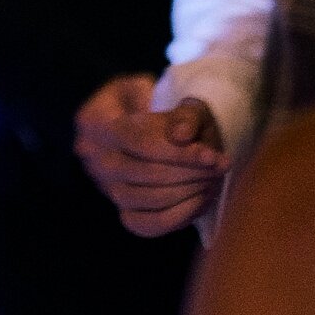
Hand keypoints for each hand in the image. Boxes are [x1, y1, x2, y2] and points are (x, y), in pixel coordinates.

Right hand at [75, 74, 228, 237]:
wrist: (140, 122)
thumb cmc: (155, 99)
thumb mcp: (167, 89)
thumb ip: (179, 111)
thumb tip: (182, 136)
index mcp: (94, 120)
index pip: (138, 142)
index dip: (178, 152)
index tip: (212, 156)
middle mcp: (93, 157)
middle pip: (144, 173)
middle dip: (190, 172)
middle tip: (222, 166)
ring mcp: (106, 187)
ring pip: (147, 200)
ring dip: (188, 192)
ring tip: (214, 179)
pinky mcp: (122, 209)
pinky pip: (148, 225)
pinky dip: (179, 216)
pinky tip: (202, 200)